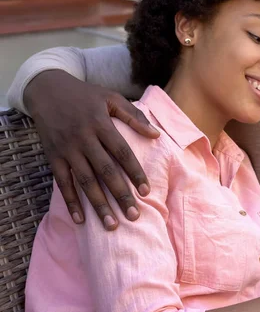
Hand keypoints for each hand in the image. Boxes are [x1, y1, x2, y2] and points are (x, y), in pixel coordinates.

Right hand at [24, 70, 159, 229]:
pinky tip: (81, 219)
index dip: (135, 173)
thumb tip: (156, 135)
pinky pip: (62, 183)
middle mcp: (84, 139)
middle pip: (105, 172)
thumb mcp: (111, 97)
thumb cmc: (85, 95)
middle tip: (134, 216)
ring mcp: (67, 149)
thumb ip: (134, 116)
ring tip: (111, 225)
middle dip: (120, 195)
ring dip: (98, 204)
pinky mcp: (53, 157)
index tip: (146, 191)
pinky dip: (71, 201)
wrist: (47, 90)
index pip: (122, 153)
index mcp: (101, 124)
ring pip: (85, 181)